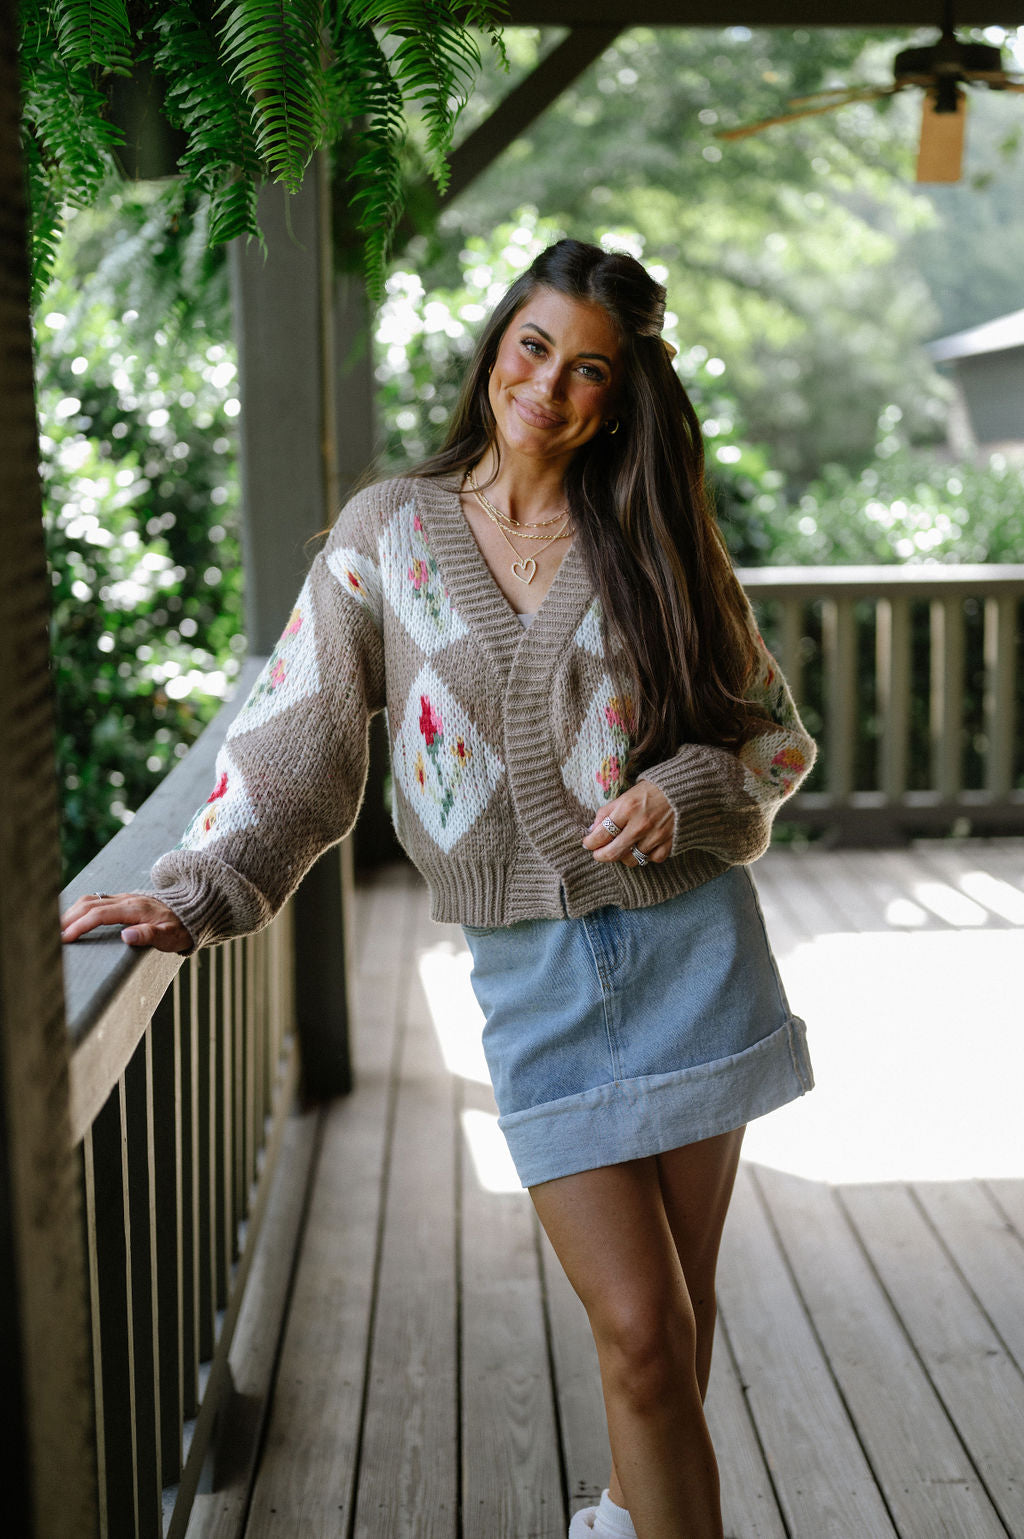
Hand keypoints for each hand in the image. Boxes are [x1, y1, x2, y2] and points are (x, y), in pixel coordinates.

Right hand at [60, 892, 192, 952]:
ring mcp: (124, 898)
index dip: (81, 925)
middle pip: (89, 904)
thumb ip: (149, 936)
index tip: (65, 938)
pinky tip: (73, 919)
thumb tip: (125, 936)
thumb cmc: (181, 928)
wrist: (192, 911)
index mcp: (135, 909)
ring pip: (91, 899)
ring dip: (72, 911)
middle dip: (68, 918)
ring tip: (57, 928)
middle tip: (52, 935)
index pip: (99, 914)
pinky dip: (80, 908)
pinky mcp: (123, 900)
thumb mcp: (170, 937)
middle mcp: (126, 900)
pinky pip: (97, 900)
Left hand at [582, 781, 674, 867]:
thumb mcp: (626, 795)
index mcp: (627, 809)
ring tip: (622, 849)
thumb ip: (607, 812)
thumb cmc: (652, 791)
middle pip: (612, 853)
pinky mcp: (669, 843)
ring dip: (623, 857)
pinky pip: (652, 860)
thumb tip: (592, 830)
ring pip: (631, 860)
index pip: (601, 834)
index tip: (588, 843)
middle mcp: (640, 825)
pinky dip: (646, 856)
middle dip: (600, 856)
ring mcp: (655, 836)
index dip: (590, 842)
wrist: (684, 789)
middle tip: (598, 854)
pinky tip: (643, 847)